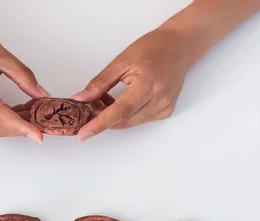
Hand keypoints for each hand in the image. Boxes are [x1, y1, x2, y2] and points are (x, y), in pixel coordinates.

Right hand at [0, 21, 49, 141]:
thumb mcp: (1, 54)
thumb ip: (23, 76)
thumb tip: (42, 95)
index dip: (20, 127)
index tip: (38, 135)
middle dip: (21, 128)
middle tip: (43, 122)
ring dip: (16, 124)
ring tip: (36, 113)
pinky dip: (10, 117)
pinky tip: (24, 109)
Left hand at [71, 28, 195, 140]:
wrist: (179, 47)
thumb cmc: (152, 48)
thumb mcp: (121, 61)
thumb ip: (100, 83)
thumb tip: (81, 99)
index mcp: (148, 85)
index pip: (120, 111)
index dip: (99, 124)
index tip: (83, 134)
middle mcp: (159, 100)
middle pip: (123, 120)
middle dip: (101, 119)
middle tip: (86, 108)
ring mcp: (164, 108)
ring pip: (130, 122)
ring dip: (112, 117)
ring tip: (102, 100)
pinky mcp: (165, 111)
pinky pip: (139, 119)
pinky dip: (125, 115)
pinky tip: (118, 102)